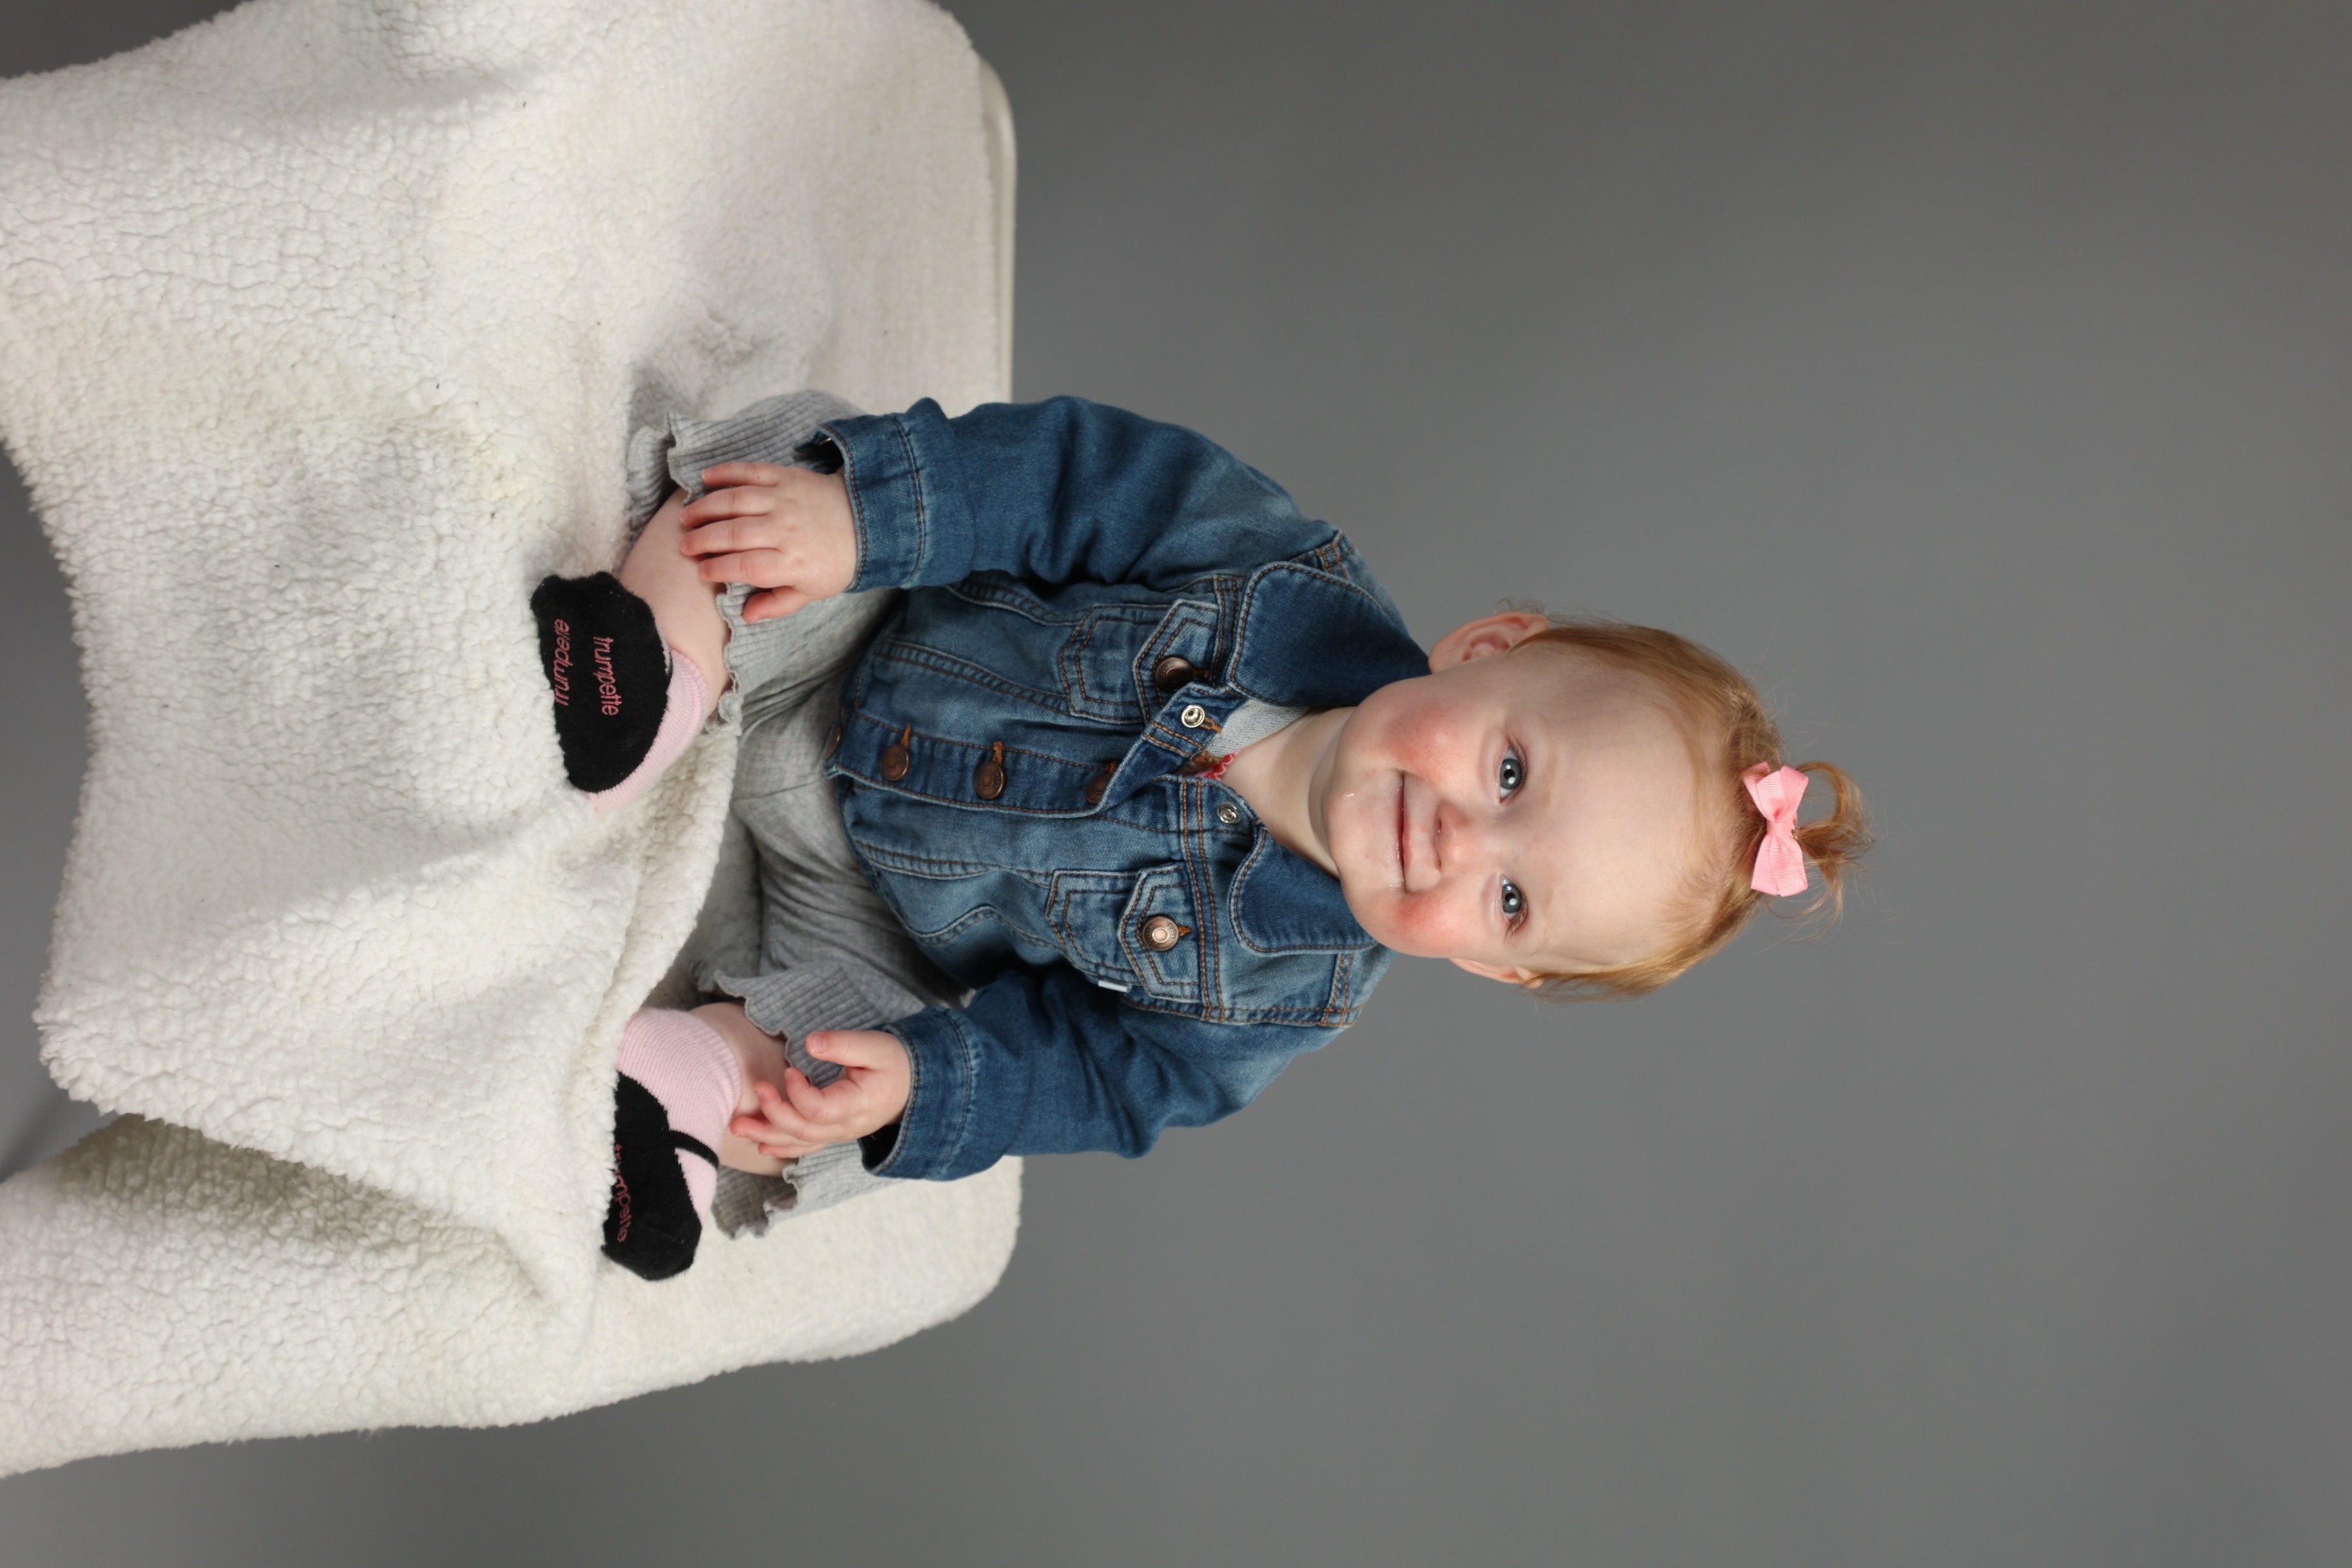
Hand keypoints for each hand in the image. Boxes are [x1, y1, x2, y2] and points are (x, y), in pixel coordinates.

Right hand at [678, 461, 857, 622]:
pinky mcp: (786, 477)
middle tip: (685, 545)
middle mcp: (786, 530)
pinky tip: (706, 477)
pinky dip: (727, 472)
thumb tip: (747, 616)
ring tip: (686, 517)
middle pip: (735, 534)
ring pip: (736, 502)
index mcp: (793, 562)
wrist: (866, 521)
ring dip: (707, 508)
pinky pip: (752, 472)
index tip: (701, 571)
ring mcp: (785, 500)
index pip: (747, 567)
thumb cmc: (834, 561)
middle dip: (703, 540)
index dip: (719, 569)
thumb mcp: (812, 591)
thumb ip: (779, 604)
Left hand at [728, 1029, 911, 1160]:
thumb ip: (843, 1044)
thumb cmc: (896, 1064)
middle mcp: (846, 1127)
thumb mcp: (876, 1046)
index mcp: (857, 1106)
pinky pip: (805, 1146)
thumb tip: (809, 1043)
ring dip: (767, 1135)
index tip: (789, 1069)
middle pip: (803, 1130)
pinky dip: (782, 1146)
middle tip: (755, 1090)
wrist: (915, 1087)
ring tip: (737, 1126)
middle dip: (772, 1115)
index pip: (819, 1110)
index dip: (798, 1093)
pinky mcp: (834, 1133)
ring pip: (800, 1142)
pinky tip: (761, 1145)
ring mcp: (839, 1134)